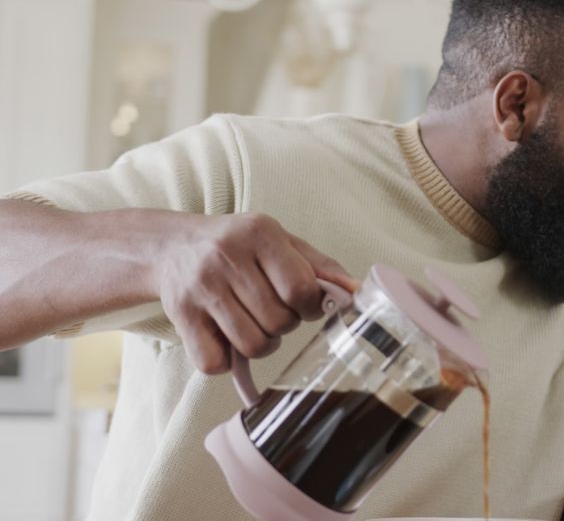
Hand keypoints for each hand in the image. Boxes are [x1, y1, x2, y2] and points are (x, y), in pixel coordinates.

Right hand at [155, 212, 356, 373]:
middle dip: (285, 324)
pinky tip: (225, 336)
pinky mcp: (180, 316)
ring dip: (261, 344)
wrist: (171, 247)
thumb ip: (320, 266)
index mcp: (259, 234)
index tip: (307, 305)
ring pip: (252, 345)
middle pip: (278, 320)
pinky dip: (226, 360)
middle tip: (274, 312)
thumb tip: (358, 291)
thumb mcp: (281, 242)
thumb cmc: (239, 247)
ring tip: (254, 324)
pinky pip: (214, 363)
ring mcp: (200, 288)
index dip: (312, 307)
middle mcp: (226, 257)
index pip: (301, 288)